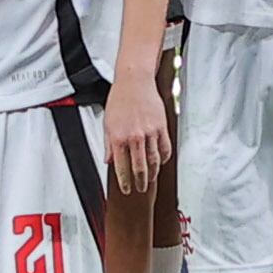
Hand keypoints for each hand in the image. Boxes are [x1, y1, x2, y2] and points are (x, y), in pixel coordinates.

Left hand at [104, 62, 173, 193]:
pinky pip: (165, 149)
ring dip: (153, 174)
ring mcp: (150, 133)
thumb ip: (108, 144)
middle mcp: (135, 137)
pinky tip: (160, 163)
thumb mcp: (107, 123)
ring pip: (154, 161)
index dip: (125, 182)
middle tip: (140, 190)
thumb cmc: (119, 99)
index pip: (122, 168)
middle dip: (140, 183)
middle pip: (140, 169)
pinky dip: (163, 159)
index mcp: (119, 138)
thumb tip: (109, 161)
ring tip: (150, 180)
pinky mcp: (162, 127)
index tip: (127, 189)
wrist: (134, 82)